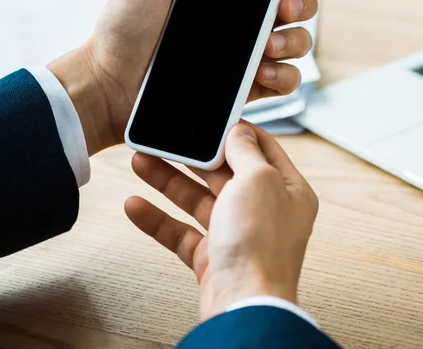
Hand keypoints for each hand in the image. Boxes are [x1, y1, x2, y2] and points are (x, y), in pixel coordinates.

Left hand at [48, 0, 317, 155]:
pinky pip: (285, 81)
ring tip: (269, 46)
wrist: (111, 78)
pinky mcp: (245, 87)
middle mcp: (241, 20)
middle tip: (283, 9)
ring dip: (296, 40)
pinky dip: (287, 75)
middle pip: (296, 7)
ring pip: (298, 43)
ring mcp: (246, 54)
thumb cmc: (124, 23)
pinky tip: (264, 71)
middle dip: (302, 3)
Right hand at [125, 122, 318, 320]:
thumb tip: (240, 131)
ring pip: (199, 200)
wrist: (244, 305)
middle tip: (167, 138)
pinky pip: (182, 233)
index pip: (263, 148)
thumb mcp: (258, 179)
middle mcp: (265, 210)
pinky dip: (159, 219)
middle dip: (192, 156)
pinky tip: (134, 205)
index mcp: (288, 189)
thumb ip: (246, 151)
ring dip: (169, 181)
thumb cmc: (261, 242)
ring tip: (141, 160)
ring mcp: (238, 234)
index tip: (213, 117)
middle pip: (225, 173)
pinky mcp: (214, 258)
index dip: (237, 131)